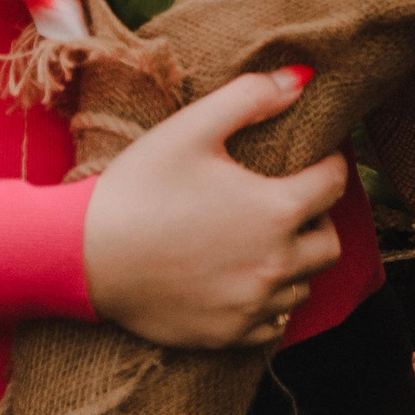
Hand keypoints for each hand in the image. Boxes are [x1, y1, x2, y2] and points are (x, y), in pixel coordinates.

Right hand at [82, 68, 348, 349]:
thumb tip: (304, 78)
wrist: (81, 256)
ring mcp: (251, 307)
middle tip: (291, 202)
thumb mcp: (192, 127)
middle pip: (330, 243)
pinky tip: (245, 281)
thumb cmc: (138, 187)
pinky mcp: (226, 336)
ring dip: (296, 262)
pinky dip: (269, 304)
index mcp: (275, 210)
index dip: (329, 164)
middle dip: (319, 219)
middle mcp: (274, 265)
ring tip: (267, 240)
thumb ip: (252, 96)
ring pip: (304, 286)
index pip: (334, 184)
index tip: (315, 158)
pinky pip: (273, 324)